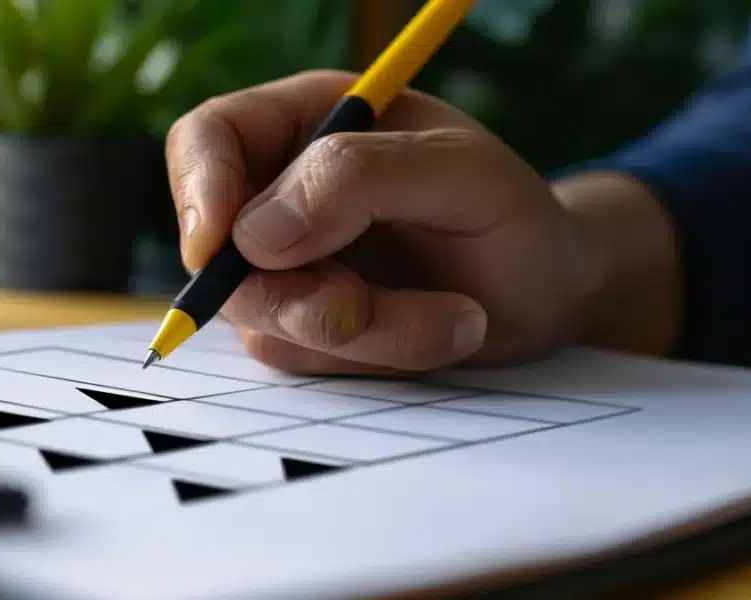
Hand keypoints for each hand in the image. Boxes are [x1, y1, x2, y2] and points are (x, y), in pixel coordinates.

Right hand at [166, 70, 622, 374]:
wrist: (552, 292)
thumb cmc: (513, 214)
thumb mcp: (460, 173)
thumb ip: (359, 179)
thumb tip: (255, 232)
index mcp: (306, 122)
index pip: (207, 139)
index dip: (198, 190)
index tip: (217, 249)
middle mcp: (281, 192)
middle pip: (219, 248)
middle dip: (296, 292)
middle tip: (364, 305)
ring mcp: (289, 267)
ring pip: (265, 316)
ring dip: (364, 331)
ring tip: (456, 316)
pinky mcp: (308, 329)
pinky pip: (305, 358)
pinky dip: (379, 356)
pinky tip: (443, 330)